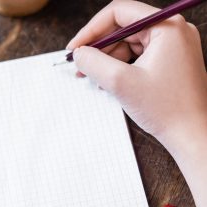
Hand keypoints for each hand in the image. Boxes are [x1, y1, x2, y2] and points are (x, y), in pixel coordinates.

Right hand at [67, 0, 206, 161]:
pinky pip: (138, 54)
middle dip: (99, 46)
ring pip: (129, 42)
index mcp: (167, 27)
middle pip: (124, 27)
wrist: (191, 134)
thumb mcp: (120, 83)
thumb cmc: (167, 109)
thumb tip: (79, 53)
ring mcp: (174, 46)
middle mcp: (174, 31)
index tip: (75, 48)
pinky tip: (109, 80)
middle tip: (80, 64)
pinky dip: (121, 65)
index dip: (92, 29)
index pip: (120, 12)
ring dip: (108, 57)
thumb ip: (94, 63)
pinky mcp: (171, 60)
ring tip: (93, 76)